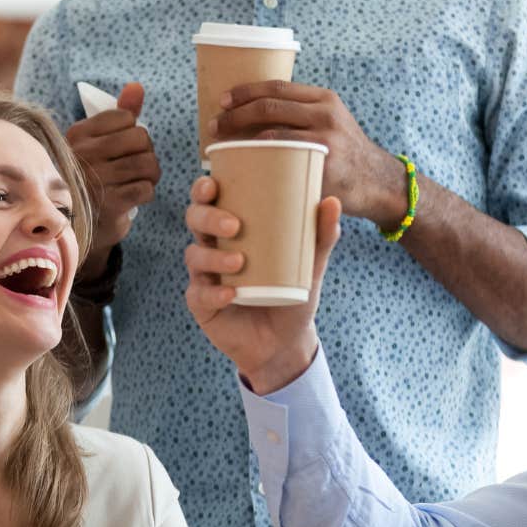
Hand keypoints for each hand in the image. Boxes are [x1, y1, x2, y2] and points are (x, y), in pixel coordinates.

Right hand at [65, 82, 158, 276]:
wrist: (78, 225)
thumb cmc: (93, 177)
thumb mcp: (100, 142)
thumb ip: (120, 113)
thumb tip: (137, 87)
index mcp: (79, 134)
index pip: (126, 117)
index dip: (133, 132)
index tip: (123, 147)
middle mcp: (84, 154)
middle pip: (141, 138)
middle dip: (147, 153)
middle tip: (137, 166)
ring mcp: (96, 179)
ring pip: (148, 164)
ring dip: (150, 174)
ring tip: (139, 180)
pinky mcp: (109, 204)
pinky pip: (146, 189)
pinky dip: (146, 192)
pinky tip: (133, 196)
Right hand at [184, 176, 341, 394]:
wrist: (285, 342)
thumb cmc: (292, 296)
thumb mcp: (309, 265)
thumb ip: (321, 236)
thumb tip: (332, 201)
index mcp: (231, 231)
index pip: (210, 202)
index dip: (203, 190)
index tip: (213, 183)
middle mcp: (212, 249)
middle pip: (195, 222)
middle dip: (208, 217)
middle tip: (234, 225)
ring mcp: (204, 277)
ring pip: (194, 256)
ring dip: (213, 256)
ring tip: (239, 261)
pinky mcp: (202, 305)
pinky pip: (200, 295)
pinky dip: (214, 294)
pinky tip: (230, 295)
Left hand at [211, 82, 405, 226]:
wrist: (377, 182)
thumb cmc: (344, 153)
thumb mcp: (331, 121)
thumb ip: (302, 113)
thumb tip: (252, 112)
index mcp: (323, 98)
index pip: (276, 86)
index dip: (245, 92)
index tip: (222, 101)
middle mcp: (325, 113)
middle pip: (268, 107)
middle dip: (234, 115)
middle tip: (214, 126)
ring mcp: (325, 139)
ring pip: (270, 133)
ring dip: (238, 138)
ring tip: (219, 146)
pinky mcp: (322, 164)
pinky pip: (280, 159)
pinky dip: (255, 159)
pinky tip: (240, 164)